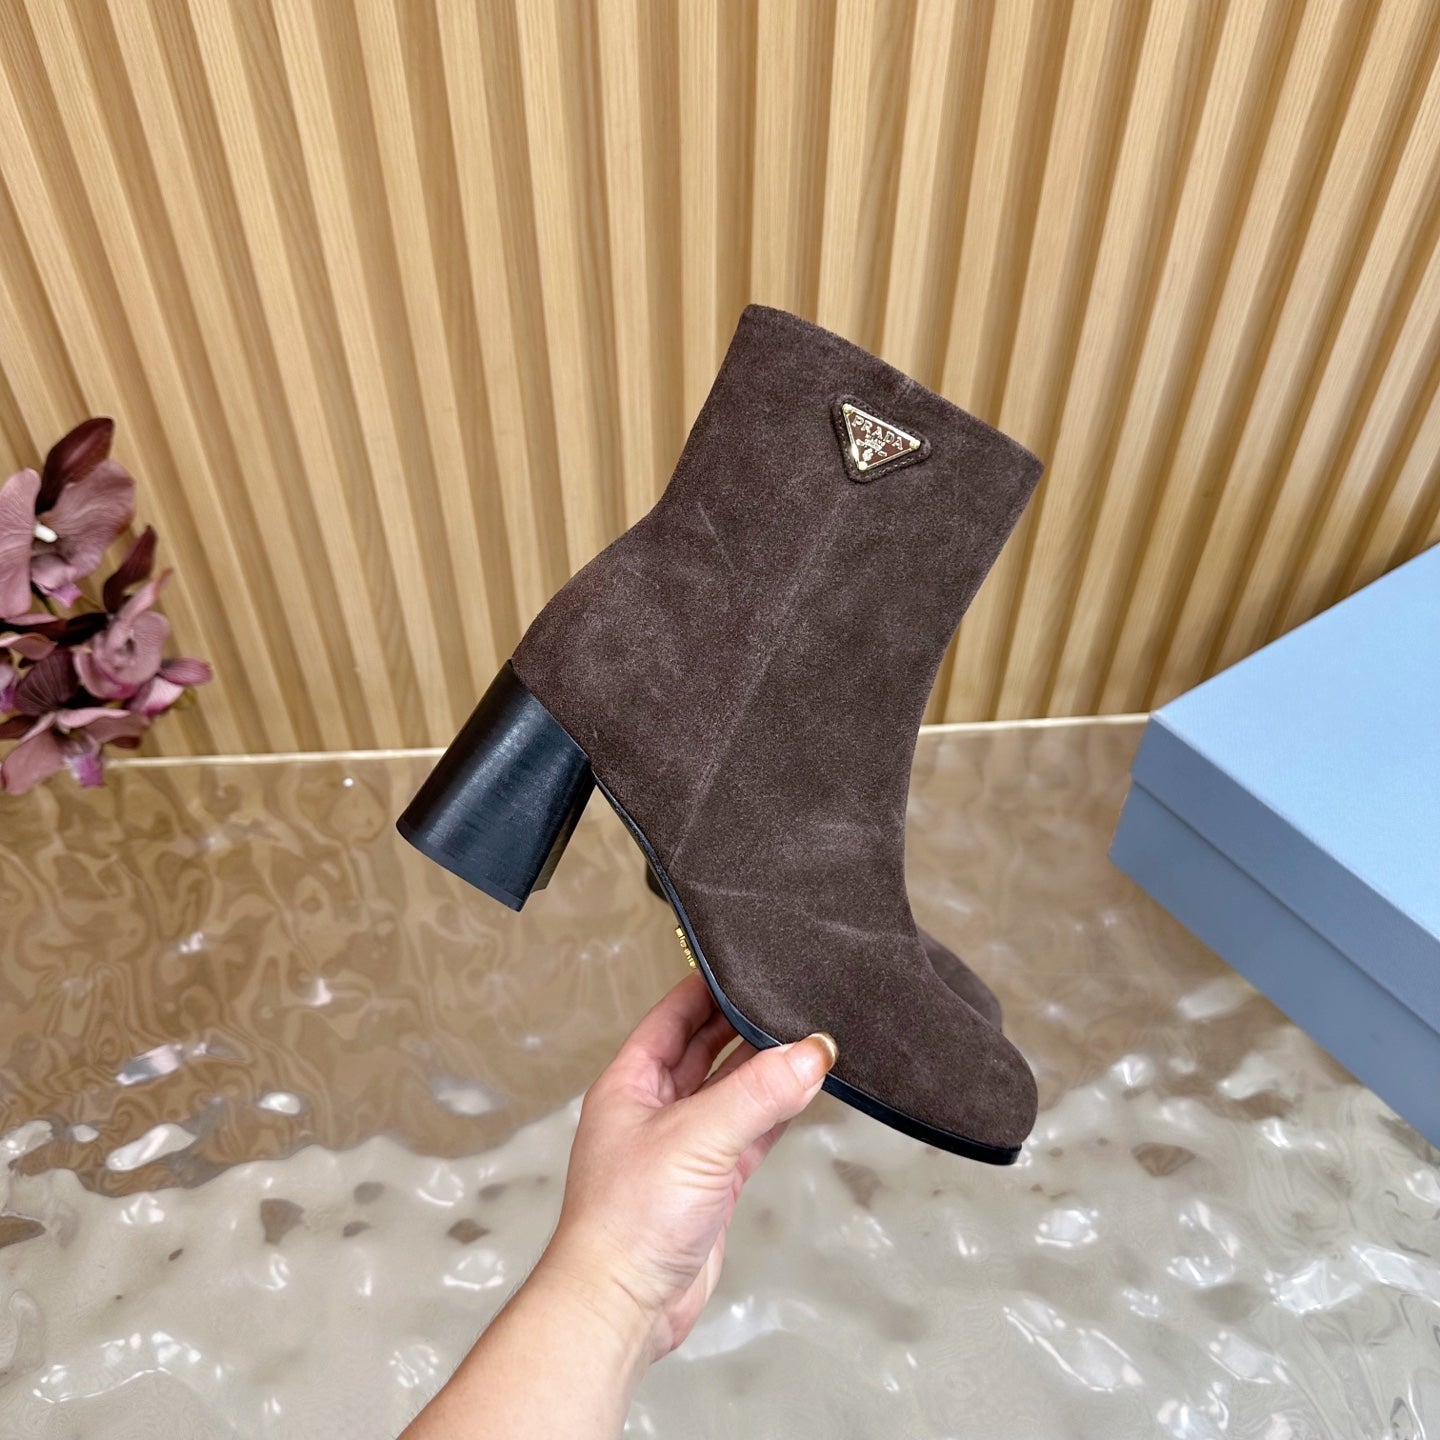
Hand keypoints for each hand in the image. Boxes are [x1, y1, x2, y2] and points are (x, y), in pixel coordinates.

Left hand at [537, 973, 837, 1363]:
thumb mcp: (697, 1138)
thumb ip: (758, 1094)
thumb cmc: (628, 1218)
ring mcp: (684, 1145)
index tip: (753, 961)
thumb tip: (811, 1052)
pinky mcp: (711, 1182)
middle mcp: (655, 1107)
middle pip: (706, 1048)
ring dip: (768, 1069)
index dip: (710, 986)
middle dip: (746, 1025)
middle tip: (792, 997)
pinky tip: (803, 1091)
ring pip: (733, 1090)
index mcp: (630, 1081)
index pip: (675, 1014)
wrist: (622, 1304)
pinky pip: (750, 1132)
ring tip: (809, 1038)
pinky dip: (777, 1112)